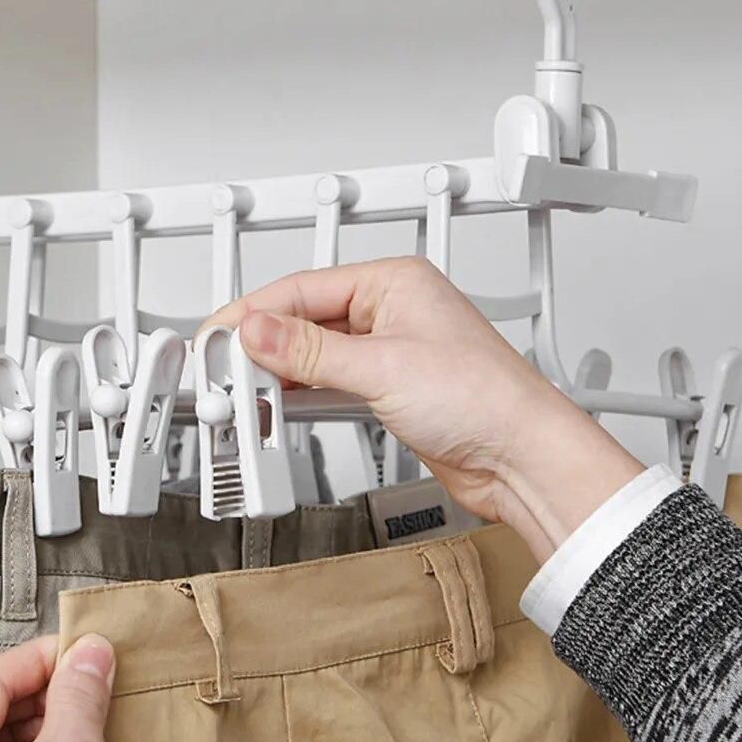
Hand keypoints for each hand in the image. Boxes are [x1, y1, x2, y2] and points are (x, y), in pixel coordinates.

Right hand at [202, 257, 642, 560]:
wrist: (521, 459)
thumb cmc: (485, 399)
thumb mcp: (383, 368)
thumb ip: (311, 351)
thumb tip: (258, 331)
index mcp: (393, 283)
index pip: (304, 288)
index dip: (255, 312)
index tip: (219, 335)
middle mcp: (389, 311)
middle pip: (304, 319)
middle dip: (262, 343)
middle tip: (223, 365)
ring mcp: (387, 351)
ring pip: (314, 352)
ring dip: (279, 370)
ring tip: (243, 386)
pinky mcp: (386, 388)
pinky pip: (328, 381)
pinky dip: (301, 391)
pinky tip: (277, 400)